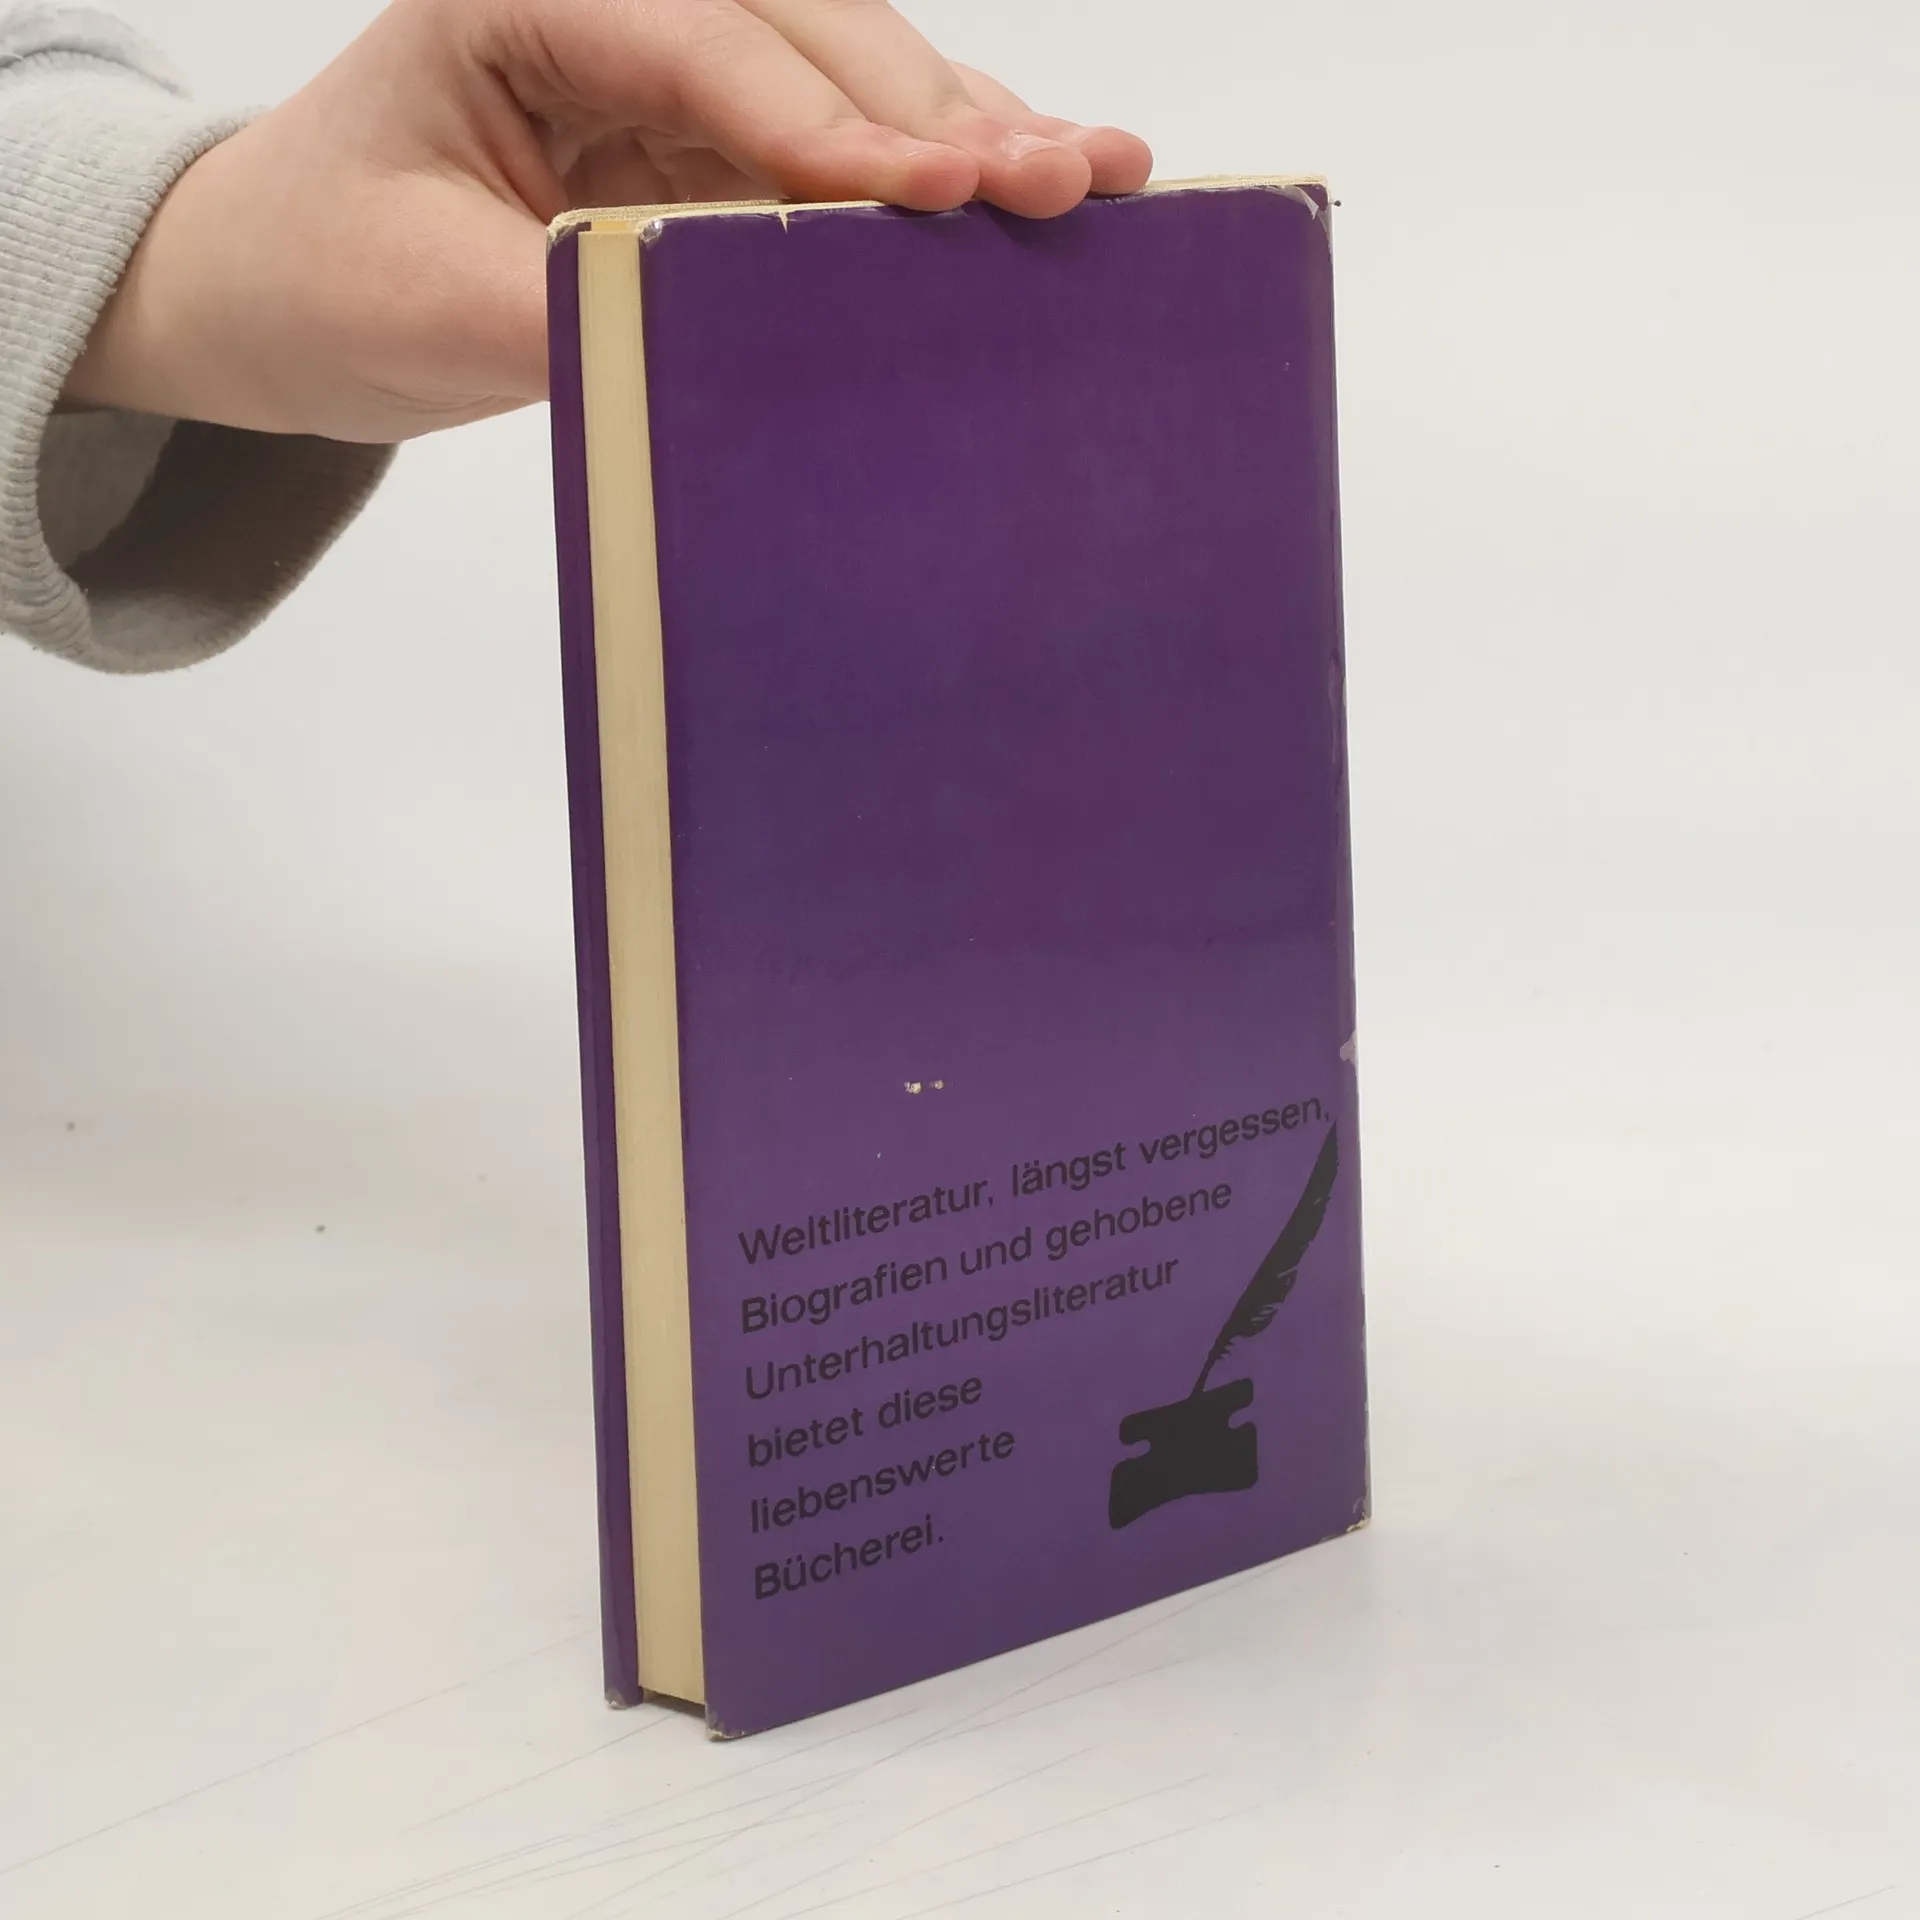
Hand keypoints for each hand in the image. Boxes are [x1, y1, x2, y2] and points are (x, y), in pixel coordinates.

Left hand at [66, 0, 1151, 442]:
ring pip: (857, 75)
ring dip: (974, 130)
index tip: (946, 193)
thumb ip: (577, 305)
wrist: (282, 287)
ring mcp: (681, 66)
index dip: (837, 129)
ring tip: (1100, 175)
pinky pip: (842, 144)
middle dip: (943, 113)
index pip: (712, 51)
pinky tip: (1036, 188)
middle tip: (1067, 179)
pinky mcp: (714, 139)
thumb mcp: (427, 299)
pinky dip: (936, 174)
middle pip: (819, 38)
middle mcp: (621, 4)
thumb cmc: (327, 272)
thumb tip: (739, 331)